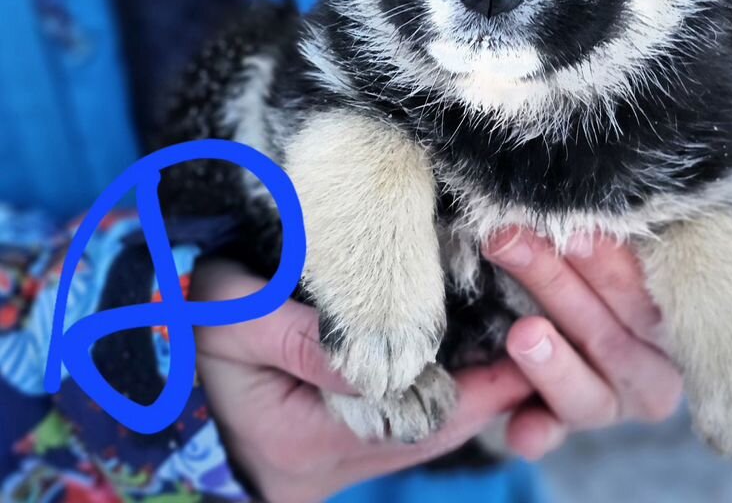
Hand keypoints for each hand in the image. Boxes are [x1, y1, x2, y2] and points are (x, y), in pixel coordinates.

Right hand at [191, 259, 532, 502]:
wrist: (139, 384)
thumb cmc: (181, 348)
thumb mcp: (233, 326)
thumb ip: (303, 339)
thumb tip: (382, 355)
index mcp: (309, 441)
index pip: (418, 420)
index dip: (480, 389)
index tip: (527, 352)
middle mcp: (328, 463)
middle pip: (430, 430)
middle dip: (485, 390)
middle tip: (532, 340)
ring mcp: (327, 459)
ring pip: (416, 428)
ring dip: (459, 390)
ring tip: (503, 342)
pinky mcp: (323, 445)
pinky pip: (392, 423)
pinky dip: (425, 391)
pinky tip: (444, 356)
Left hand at [483, 230, 682, 459]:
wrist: (580, 312)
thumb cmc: (596, 265)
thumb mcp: (604, 250)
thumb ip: (597, 235)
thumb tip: (570, 202)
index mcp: (671, 319)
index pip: (646, 293)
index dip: (610, 263)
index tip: (572, 230)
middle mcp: (651, 369)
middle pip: (608, 333)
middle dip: (554, 282)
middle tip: (509, 241)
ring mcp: (610, 402)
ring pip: (588, 394)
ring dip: (554, 365)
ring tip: (523, 335)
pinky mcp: (566, 423)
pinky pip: (552, 433)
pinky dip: (537, 431)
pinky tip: (521, 429)